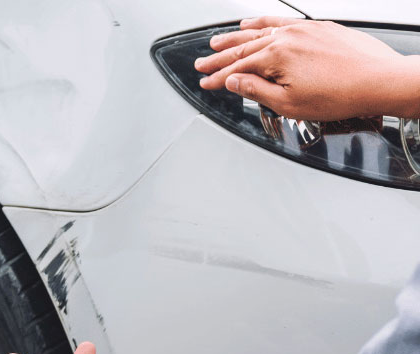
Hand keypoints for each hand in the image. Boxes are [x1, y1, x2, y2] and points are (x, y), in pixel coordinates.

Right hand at [196, 16, 419, 120]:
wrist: (380, 80)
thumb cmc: (341, 94)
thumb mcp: (289, 103)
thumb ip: (256, 91)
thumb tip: (234, 82)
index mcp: (276, 57)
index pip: (237, 69)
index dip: (217, 79)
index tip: (206, 84)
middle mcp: (287, 38)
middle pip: (243, 47)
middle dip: (219, 57)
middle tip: (202, 63)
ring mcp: (303, 29)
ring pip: (260, 31)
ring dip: (235, 36)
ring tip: (218, 40)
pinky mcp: (319, 27)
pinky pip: (281, 21)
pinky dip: (263, 22)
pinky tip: (254, 23)